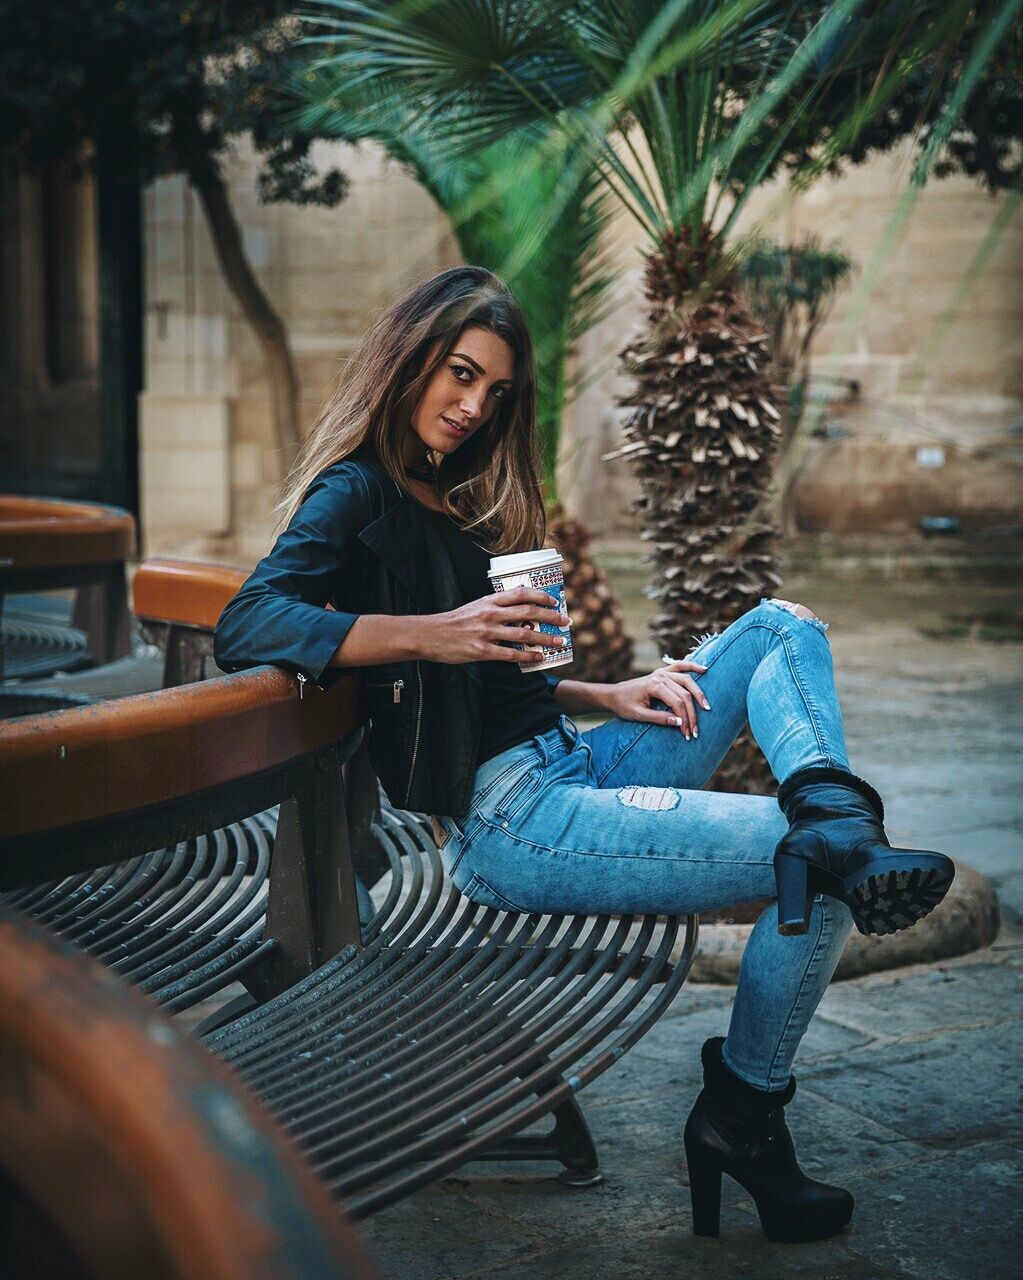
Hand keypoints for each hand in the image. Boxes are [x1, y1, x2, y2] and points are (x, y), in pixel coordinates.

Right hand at [420, 586, 569, 665]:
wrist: (430, 634)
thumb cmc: (455, 621)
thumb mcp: (476, 606)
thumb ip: (496, 606)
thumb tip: (520, 608)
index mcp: (489, 600)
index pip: (521, 593)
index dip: (541, 596)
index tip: (555, 602)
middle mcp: (490, 614)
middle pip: (528, 612)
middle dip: (551, 617)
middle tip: (566, 622)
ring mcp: (486, 632)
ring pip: (523, 633)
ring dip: (545, 638)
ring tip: (559, 642)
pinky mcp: (482, 651)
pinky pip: (511, 654)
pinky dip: (527, 656)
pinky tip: (538, 657)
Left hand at [606, 660, 710, 737]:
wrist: (614, 694)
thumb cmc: (624, 705)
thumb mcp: (638, 715)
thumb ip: (658, 719)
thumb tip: (679, 723)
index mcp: (654, 686)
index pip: (677, 703)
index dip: (685, 719)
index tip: (687, 734)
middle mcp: (660, 676)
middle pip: (684, 694)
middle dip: (692, 714)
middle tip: (695, 731)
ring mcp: (662, 673)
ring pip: (687, 681)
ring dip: (698, 694)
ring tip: (707, 707)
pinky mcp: (663, 672)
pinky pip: (681, 666)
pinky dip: (693, 666)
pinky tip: (704, 670)